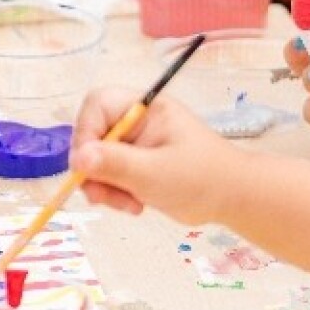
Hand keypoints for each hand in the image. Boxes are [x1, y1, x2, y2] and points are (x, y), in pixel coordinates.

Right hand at [74, 86, 232, 223]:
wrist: (232, 198)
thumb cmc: (200, 178)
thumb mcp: (154, 172)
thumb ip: (115, 164)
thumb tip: (77, 158)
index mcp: (145, 109)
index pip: (98, 104)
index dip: (85, 131)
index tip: (86, 164)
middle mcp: (137, 122)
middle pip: (93, 135)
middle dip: (93, 168)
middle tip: (101, 196)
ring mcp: (136, 145)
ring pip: (97, 160)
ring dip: (104, 186)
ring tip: (128, 205)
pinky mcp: (136, 166)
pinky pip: (110, 176)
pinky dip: (115, 194)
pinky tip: (135, 205)